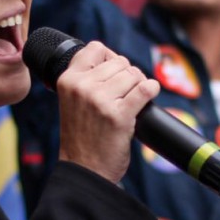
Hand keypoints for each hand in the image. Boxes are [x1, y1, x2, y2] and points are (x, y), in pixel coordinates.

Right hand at [55, 41, 158, 184]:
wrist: (84, 170)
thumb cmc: (82, 138)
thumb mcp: (72, 102)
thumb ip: (86, 80)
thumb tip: (117, 60)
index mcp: (68, 80)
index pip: (95, 49)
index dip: (110, 58)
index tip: (114, 73)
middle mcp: (82, 87)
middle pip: (120, 62)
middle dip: (128, 76)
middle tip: (124, 95)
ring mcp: (100, 100)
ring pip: (134, 75)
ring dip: (139, 86)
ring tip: (131, 102)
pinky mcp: (119, 115)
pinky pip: (145, 89)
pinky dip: (152, 90)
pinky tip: (150, 95)